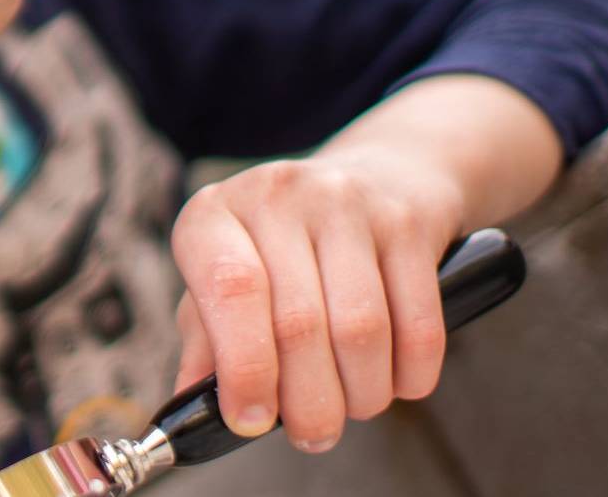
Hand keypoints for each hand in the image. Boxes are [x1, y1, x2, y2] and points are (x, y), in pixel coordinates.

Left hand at [168, 150, 466, 454]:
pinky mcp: (408, 223)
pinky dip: (410, 373)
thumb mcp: (228, 275)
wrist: (380, 175)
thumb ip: (205, 338)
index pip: (230, 290)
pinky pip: (418, 324)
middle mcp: (277, 196)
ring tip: (353, 405)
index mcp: (214, 214)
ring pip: (361, 330)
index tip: (251, 420)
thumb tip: (188, 404)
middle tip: (313, 432)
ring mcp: (347, 202)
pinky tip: (396, 382)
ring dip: (361, 393)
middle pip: (299, 323)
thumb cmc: (284, 245)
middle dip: (309, 401)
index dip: (244, 367)